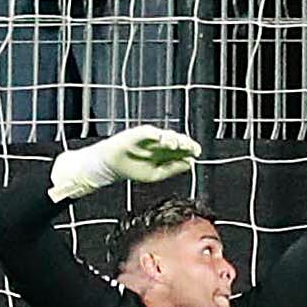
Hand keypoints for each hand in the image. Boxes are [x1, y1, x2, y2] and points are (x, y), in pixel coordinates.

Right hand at [48, 122, 202, 202]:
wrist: (109, 166)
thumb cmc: (131, 169)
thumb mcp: (156, 173)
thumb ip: (172, 168)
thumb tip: (189, 164)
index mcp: (165, 152)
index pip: (181, 148)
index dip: (190, 148)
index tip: (196, 153)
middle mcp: (158, 143)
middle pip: (175, 139)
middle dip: (183, 142)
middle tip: (190, 147)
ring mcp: (148, 138)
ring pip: (164, 134)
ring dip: (170, 138)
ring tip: (174, 144)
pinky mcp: (136, 134)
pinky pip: (147, 132)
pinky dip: (154, 134)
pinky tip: (159, 138)